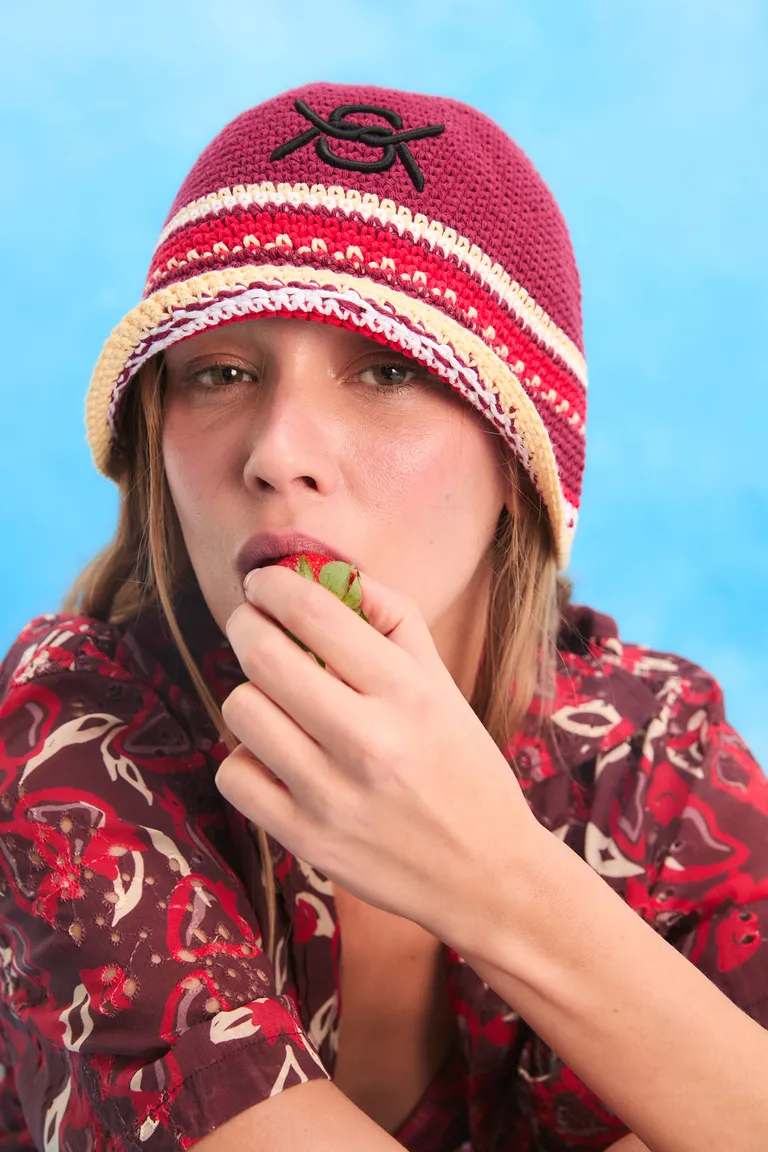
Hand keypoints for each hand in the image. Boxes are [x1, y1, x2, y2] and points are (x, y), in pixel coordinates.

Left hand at [215, 564, 536, 939]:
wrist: (485, 873)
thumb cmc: (462, 766)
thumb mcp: (443, 682)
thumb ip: (393, 618)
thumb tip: (331, 569)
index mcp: (408, 692)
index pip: (315, 612)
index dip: (274, 585)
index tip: (264, 583)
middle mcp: (369, 740)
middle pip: (263, 655)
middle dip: (246, 626)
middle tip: (252, 626)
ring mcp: (332, 795)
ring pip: (241, 710)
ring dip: (249, 693)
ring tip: (274, 700)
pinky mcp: (306, 840)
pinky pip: (234, 776)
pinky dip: (245, 759)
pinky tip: (274, 757)